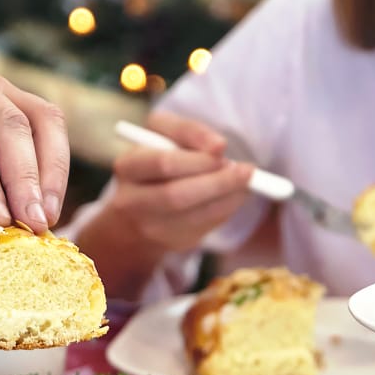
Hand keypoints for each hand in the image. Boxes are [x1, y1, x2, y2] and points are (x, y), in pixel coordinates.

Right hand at [106, 110, 254, 250]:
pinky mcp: (172, 241)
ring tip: (247, 180)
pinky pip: (206, 226)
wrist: (139, 206)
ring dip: (228, 196)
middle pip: (176, 195)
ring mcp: (151, 227)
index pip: (162, 163)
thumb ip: (189, 133)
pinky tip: (237, 195)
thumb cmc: (159, 158)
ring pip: (194, 215)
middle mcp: (131, 201)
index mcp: (128, 167)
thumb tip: (219, 148)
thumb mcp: (164, 135)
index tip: (222, 145)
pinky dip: (227, 209)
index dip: (195, 157)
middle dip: (216, 181)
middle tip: (245, 170)